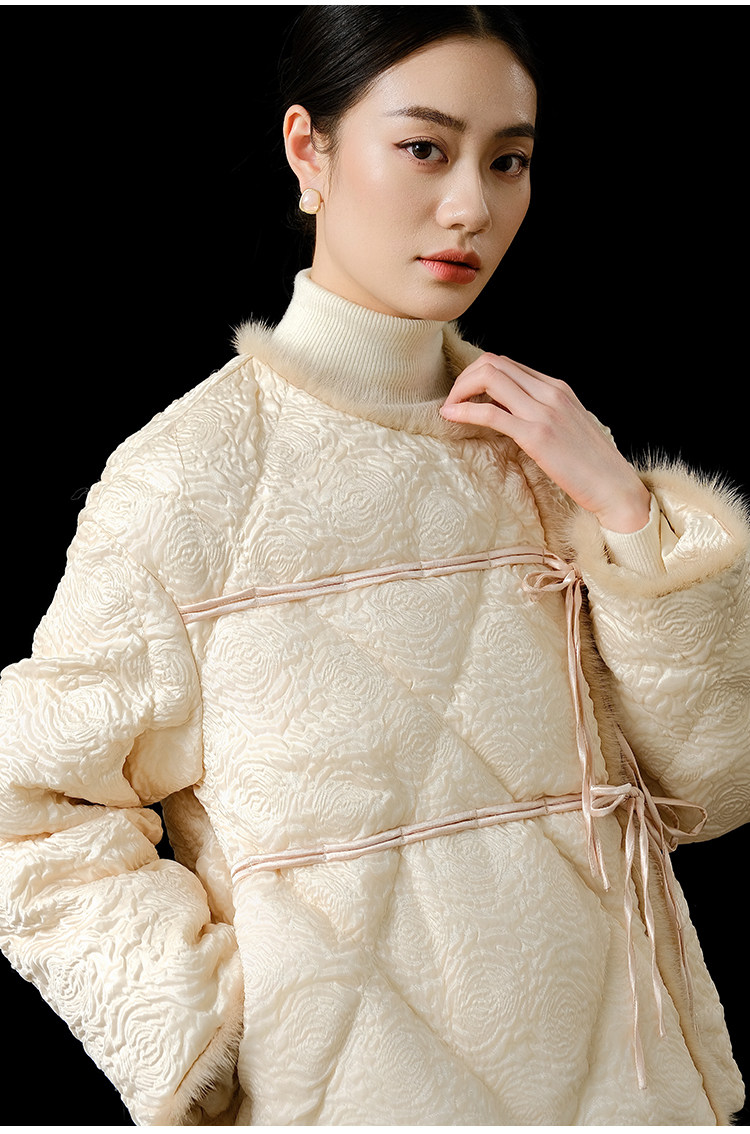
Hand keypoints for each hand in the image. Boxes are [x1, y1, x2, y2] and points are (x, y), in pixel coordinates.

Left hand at [439, 353, 650, 532]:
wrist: (614, 487)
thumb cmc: (590, 464)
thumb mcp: (566, 426)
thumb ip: (540, 412)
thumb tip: (503, 409)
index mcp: (557, 387)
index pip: (507, 364)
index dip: (478, 375)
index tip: (465, 396)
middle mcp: (550, 392)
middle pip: (494, 363)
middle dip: (464, 378)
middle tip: (453, 401)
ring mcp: (544, 411)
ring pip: (489, 377)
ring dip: (460, 390)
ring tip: (449, 408)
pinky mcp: (536, 435)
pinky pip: (490, 413)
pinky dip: (464, 411)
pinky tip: (451, 417)